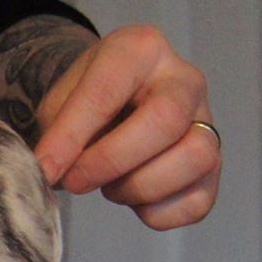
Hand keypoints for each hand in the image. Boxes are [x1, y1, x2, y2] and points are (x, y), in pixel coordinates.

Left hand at [30, 24, 218, 231]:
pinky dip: (158, 212)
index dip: (72, 136)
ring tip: (111, 186)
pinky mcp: (214, 166)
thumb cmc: (86, 103)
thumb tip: (51, 173)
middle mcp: (184, 80)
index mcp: (140, 50)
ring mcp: (207, 122)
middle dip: (111, 161)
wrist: (117, 107)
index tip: (46, 167)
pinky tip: (135, 201)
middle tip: (76, 180)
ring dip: (140, 186)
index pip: (107, 91)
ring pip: (195, 158)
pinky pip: (198, 200)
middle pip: (165, 121)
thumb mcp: (60, 103)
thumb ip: (57, 132)